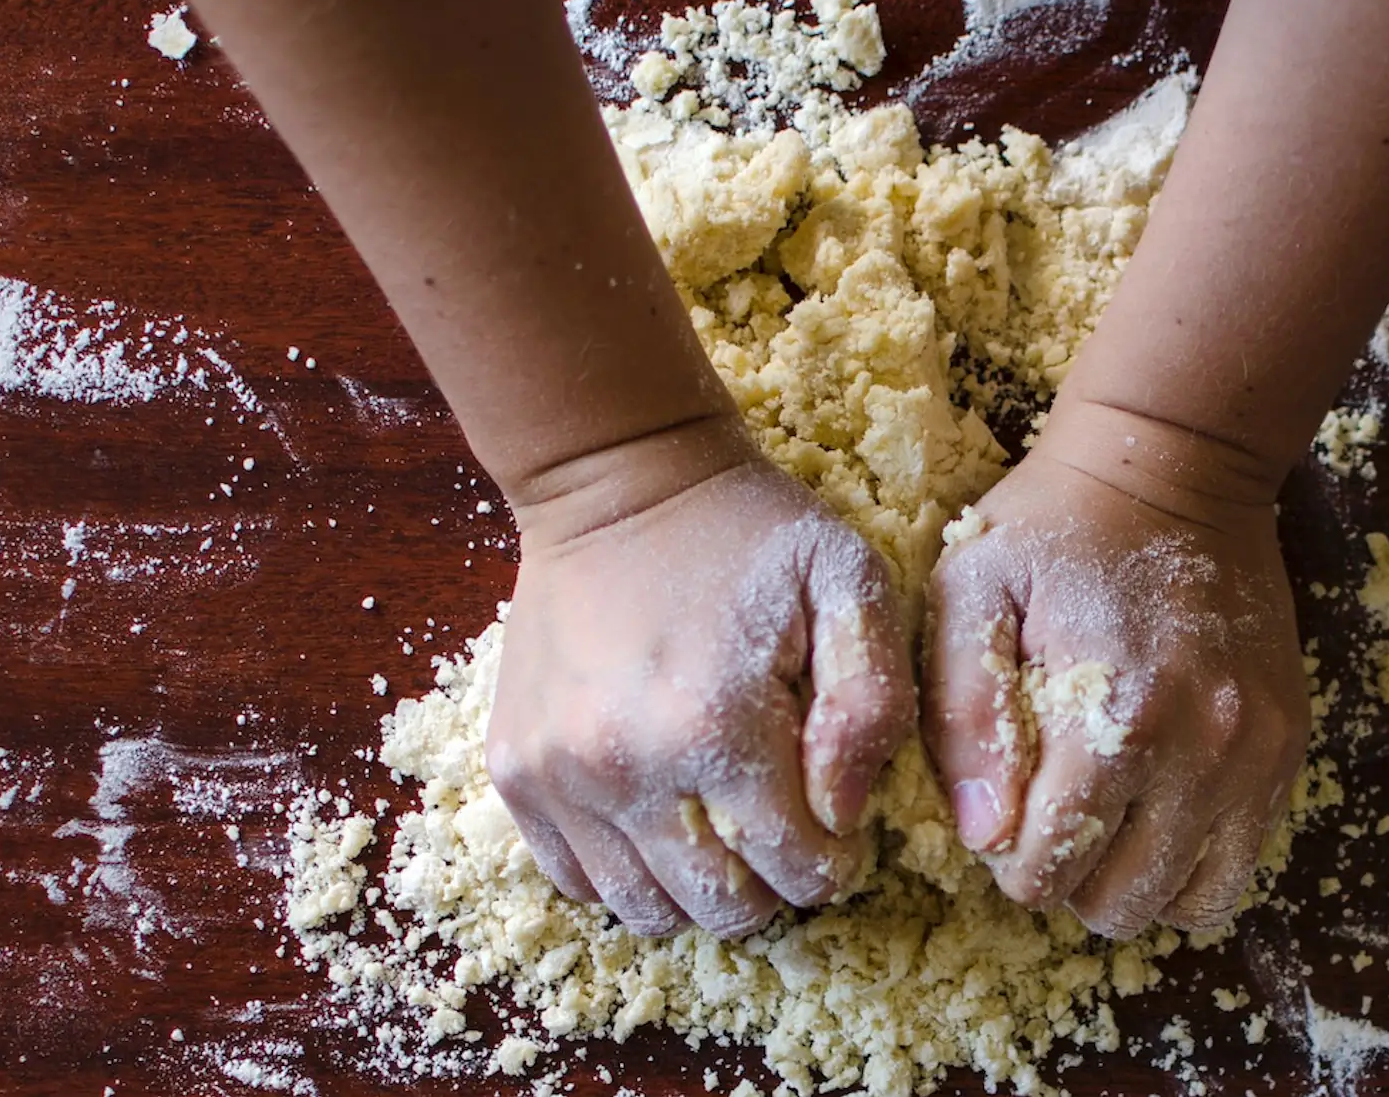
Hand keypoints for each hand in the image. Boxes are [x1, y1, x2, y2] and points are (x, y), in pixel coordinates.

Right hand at [486, 419, 914, 937]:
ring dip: (698, 891)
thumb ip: (872, 703)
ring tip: (723, 830)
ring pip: (644, 910)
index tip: (837, 822)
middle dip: (771, 887)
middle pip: (721, 908)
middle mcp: (623, 766)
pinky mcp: (516, 771)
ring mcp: (557, 775)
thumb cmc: (748, 533)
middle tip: (783, 830)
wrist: (617, 478)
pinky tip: (660, 820)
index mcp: (715, 725)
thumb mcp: (849, 585)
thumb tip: (842, 813)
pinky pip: (575, 879)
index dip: (834, 860)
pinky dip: (626, 873)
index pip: (797, 869)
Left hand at [924, 401, 1309, 937]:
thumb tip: (983, 832)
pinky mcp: (1286, 745)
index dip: (1008, 859)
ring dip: (1135, 882)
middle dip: (1069, 879)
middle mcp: (1202, 749)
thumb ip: (965, 716)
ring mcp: (1255, 753)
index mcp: (1116, 716)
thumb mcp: (973, 592)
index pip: (1050, 868)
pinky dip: (1191, 860)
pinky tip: (1152, 808)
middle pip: (1122, 901)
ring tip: (1103, 822)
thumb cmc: (1055, 525)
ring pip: (1194, 900)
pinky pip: (1242, 861)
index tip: (1001, 811)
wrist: (1177, 462)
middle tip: (1047, 817)